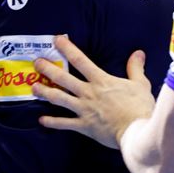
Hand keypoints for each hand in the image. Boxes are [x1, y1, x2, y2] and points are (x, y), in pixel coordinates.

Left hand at [31, 36, 155, 148]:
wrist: (138, 132)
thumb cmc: (140, 108)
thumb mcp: (140, 84)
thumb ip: (135, 68)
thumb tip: (138, 53)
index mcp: (101, 81)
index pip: (80, 60)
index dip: (67, 48)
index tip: (56, 40)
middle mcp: (88, 93)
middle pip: (63, 78)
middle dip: (48, 69)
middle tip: (36, 63)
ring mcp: (84, 109)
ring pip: (58, 98)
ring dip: (44, 92)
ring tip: (33, 87)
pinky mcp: (84, 126)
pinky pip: (64, 123)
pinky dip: (52, 122)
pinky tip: (41, 120)